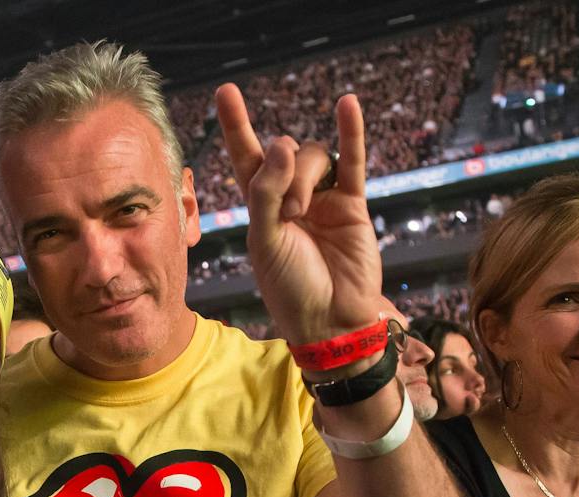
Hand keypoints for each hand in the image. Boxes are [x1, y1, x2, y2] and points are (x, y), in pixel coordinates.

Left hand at [216, 85, 383, 348]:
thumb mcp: (265, 241)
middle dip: (284, 174)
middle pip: (285, 153)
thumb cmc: (290, 289)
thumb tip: (284, 142)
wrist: (330, 321)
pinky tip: (347, 105)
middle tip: (289, 213)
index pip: (246, 157)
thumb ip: (267, 192)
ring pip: (314, 156)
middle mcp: (290, 197)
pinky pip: (353, 160)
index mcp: (260, 208)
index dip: (237, 126)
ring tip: (304, 212)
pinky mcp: (352, 204)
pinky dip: (351, 132)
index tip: (226, 92)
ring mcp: (322, 199)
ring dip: (305, 176)